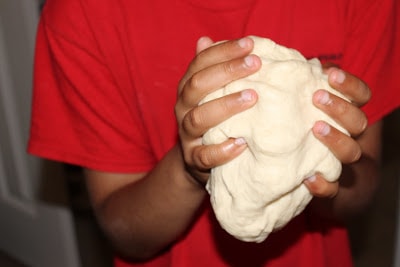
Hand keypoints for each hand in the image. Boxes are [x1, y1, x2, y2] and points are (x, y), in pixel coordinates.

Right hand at [175, 37, 260, 184]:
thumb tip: (205, 39)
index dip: (223, 52)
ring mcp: (186, 135)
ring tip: (253, 97)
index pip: (200, 64)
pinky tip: (241, 143)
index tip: (250, 44)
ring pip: (198, 118)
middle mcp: (182, 108)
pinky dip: (221, 151)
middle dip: (226, 72)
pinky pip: (203, 156)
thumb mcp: (209, 94)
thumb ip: (209, 70)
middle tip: (255, 64)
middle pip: (197, 86)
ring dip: (225, 106)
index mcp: (187, 89)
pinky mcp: (193, 159)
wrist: (196, 161)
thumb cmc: (211, 120)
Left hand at [304, 67, 369, 197]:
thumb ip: (307, 87)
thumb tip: (298, 67)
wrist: (310, 176)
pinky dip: (323, 184)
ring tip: (316, 128)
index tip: (331, 75)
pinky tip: (309, 178)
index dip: (350, 85)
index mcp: (346, 115)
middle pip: (358, 122)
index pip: (361, 96)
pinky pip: (332, 189)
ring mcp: (340, 161)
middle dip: (340, 108)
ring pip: (350, 152)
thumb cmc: (302, 128)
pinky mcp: (331, 186)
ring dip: (335, 139)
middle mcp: (349, 137)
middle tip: (317, 97)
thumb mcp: (306, 106)